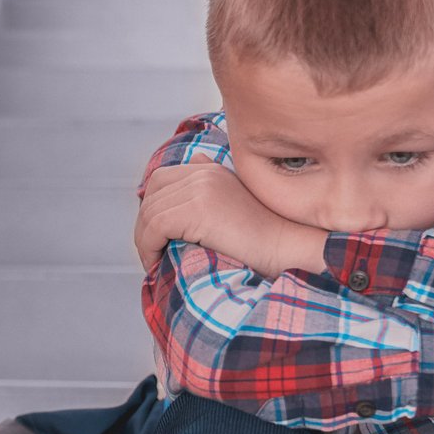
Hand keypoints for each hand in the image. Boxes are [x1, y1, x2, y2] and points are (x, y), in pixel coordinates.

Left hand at [135, 155, 308, 277]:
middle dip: (144, 225)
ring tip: (153, 262)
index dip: (151, 207)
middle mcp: (204, 173)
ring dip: (144, 240)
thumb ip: (210, 196)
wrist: (289, 247)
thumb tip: (185, 198)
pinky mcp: (198, 209)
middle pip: (152, 194)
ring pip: (150, 212)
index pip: (162, 179)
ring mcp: (201, 188)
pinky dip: (148, 247)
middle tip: (150, 252)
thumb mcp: (236, 208)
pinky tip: (157, 263)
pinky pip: (155, 226)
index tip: (154, 236)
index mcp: (211, 170)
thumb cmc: (268, 238)